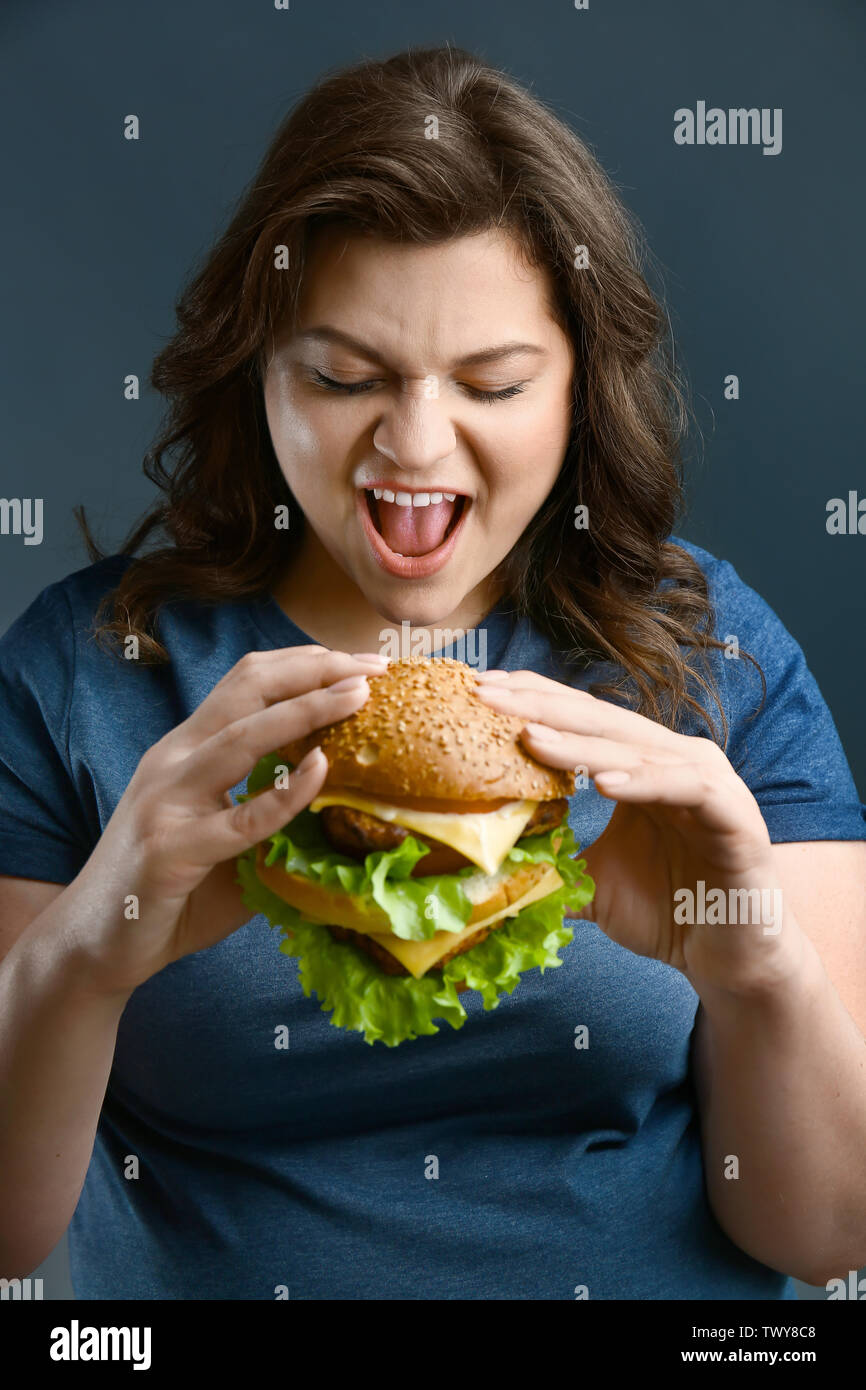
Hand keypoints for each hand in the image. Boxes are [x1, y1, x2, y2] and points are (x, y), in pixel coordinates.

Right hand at [66, 646, 388, 994]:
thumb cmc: (172, 894)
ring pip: (242, 736)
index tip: (361, 663)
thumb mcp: (229, 841)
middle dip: (315, 669)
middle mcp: (176, 759)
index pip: (249, 681)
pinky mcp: (170, 850)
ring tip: (359, 694)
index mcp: (189, 748)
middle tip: (373, 668)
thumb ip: (276, 816)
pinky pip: (238, 818)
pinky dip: (284, 792)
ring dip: (306, 708)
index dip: (307, 663)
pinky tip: (320, 769)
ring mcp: (168, 800)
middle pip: (248, 688)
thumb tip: (351, 810)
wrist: (96, 946)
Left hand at [474, 669, 800, 993]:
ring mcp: (709, 784)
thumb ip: (546, 866)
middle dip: (540, 706)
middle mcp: (675, 761)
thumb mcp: (590, 883)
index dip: (531, 698)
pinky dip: (646, 783)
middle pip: (600, 721)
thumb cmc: (668, 913)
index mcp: (641, 765)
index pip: (579, 718)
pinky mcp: (736, 816)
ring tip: (530, 737)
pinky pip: (688, 788)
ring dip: (581, 744)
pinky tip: (605, 783)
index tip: (477, 688)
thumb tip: (481, 871)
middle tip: (486, 694)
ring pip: (637, 751)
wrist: (729, 961)